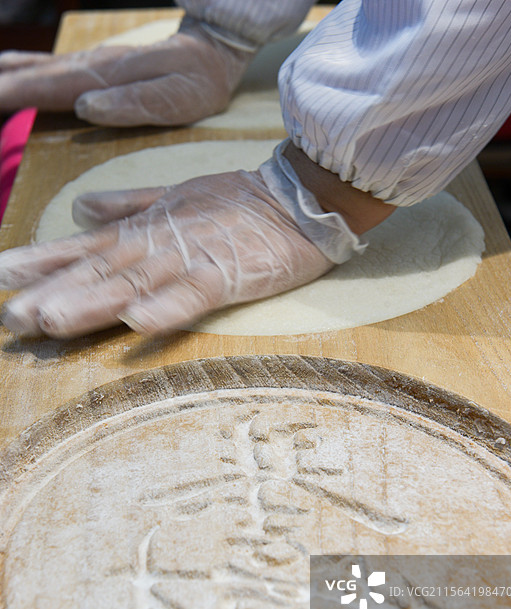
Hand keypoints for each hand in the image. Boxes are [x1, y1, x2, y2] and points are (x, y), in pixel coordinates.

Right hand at [0, 17, 252, 125]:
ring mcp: (91, 65)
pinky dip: (25, 75)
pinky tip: (12, 76)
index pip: (46, 88)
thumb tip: (84, 107)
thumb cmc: (197, 81)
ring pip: (36, 68)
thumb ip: (132, 103)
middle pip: (32, 75)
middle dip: (3, 87)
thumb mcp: (174, 97)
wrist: (213, 51)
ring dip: (7, 78)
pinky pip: (50, 71)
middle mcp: (90, 67)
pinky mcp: (96, 68)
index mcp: (102, 77)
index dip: (12, 96)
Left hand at [0, 169, 333, 337]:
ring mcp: (190, 259)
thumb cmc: (236, 203)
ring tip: (52, 321)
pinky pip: (193, 295)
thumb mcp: (173, 197)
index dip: (43, 262)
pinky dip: (166, 307)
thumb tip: (82, 211)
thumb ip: (127, 206)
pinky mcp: (226, 275)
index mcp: (144, 231)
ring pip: (133, 284)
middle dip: (52, 293)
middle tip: (12, 317)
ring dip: (92, 303)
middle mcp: (156, 244)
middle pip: (98, 273)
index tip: (3, 276)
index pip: (85, 250)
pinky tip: (138, 324)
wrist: (297, 198)